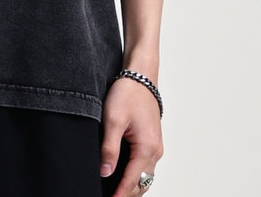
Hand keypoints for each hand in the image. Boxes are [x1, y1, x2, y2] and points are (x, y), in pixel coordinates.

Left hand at [99, 77, 163, 196]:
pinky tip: (121, 176)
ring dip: (131, 186)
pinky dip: (135, 175)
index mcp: (147, 148)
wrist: (141, 76)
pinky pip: (145, 166)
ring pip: (144, 176)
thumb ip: (109, 148)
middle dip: (126, 193)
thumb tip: (105, 172)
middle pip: (141, 183)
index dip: (119, 195)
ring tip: (113, 191)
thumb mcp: (113, 119)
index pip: (132, 181)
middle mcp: (155, 151)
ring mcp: (155, 147)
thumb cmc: (128, 93)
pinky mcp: (152, 142)